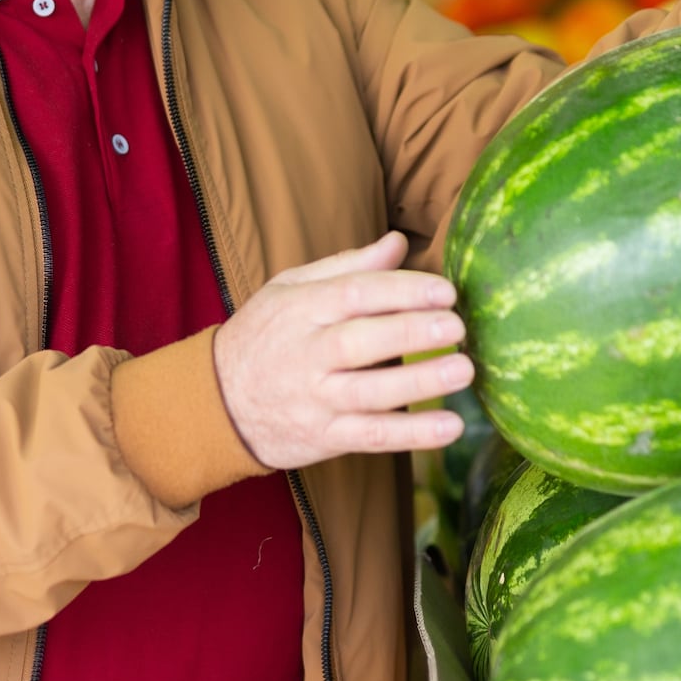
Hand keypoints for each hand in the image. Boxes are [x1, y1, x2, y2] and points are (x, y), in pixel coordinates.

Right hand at [216, 232, 472, 470]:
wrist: (217, 403)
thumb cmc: (266, 335)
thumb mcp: (291, 289)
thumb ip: (348, 268)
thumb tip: (398, 242)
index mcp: (301, 310)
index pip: (354, 294)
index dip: (402, 290)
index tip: (445, 290)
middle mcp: (307, 355)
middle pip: (361, 341)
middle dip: (411, 331)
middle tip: (457, 325)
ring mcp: (315, 399)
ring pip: (370, 392)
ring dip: (419, 382)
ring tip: (463, 371)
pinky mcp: (325, 437)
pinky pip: (372, 437)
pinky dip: (413, 435)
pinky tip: (451, 428)